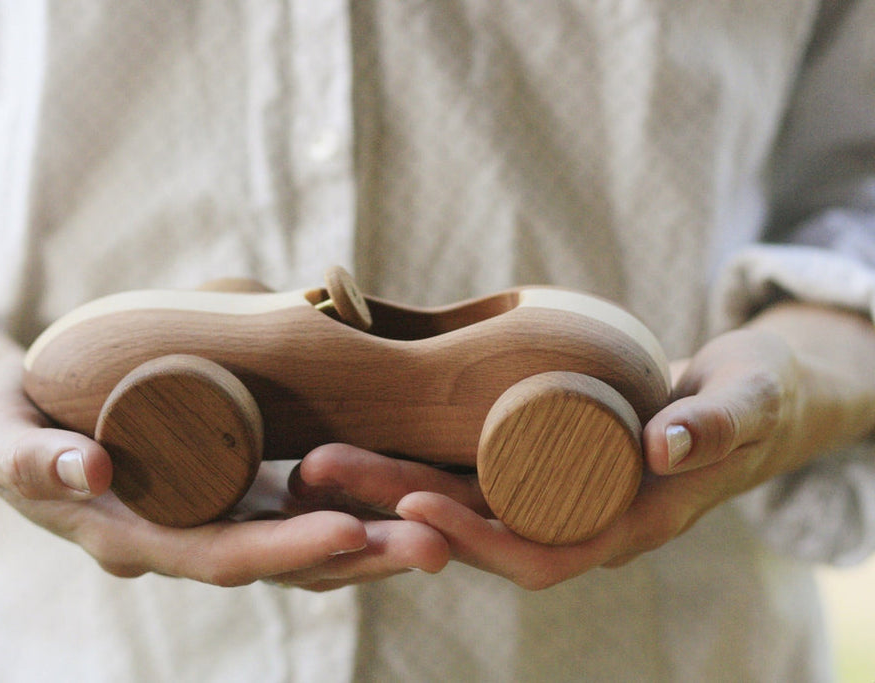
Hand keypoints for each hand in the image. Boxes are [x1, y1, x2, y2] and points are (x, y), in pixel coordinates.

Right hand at [0, 355, 448, 589]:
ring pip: (306, 541)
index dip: (282, 553)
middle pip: (284, 563)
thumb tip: (91, 472)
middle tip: (435, 544)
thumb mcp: (5, 440)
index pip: (219, 558)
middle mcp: (190, 535)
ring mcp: (220, 512)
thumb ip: (33, 459)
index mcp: (140, 538)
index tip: (345, 534)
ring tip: (445, 526)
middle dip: (357, 558)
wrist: (20, 418)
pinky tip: (409, 488)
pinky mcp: (237, 483)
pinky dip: (357, 501)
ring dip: (374, 538)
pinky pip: (303, 502)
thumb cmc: (10, 428)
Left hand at [294, 304, 874, 588]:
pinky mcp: (531, 462)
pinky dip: (413, 457)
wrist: (741, 397)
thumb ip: (721, 422)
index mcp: (623, 526)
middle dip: (397, 504)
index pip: (541, 555)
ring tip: (317, 452)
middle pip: (475, 528)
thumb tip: (669, 446)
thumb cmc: (753, 403)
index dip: (479, 539)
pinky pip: (466, 470)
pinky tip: (361, 432)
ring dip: (386, 483)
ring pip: (458, 501)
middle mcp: (574, 519)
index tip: (417, 502)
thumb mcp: (751, 404)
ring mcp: (549, 494)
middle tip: (324, 465)